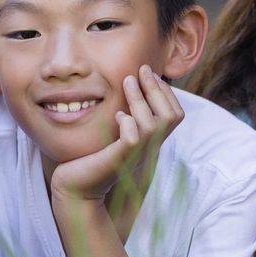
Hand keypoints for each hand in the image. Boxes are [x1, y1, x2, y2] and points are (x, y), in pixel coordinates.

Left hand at [47, 67, 185, 202]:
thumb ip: (130, 114)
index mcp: (153, 141)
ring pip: (151, 124)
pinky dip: (127, 122)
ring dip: (139, 98)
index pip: (176, 114)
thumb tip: (135, 84)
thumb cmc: (95, 156)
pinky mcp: (119, 159)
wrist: (79, 187)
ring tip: (127, 81)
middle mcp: (150, 148)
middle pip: (170, 116)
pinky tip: (117, 116)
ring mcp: (136, 155)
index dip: (167, 92)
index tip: (152, 74)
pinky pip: (132, 138)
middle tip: (142, 69)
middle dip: (157, 89)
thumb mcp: (118, 132)